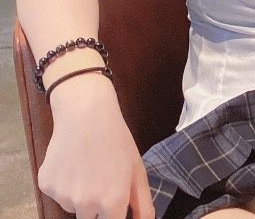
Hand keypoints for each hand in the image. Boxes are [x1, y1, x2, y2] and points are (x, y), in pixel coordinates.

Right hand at [38, 75, 154, 218]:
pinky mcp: (46, 185)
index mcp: (112, 201)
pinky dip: (63, 182)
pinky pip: (57, 193)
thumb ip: (143, 204)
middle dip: (96, 207)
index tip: (112, 202)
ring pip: (73, 207)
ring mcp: (63, 195)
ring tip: (86, 165)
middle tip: (99, 178)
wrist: (85, 111)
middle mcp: (86, 204)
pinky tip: (71, 160)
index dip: (113, 214)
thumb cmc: (115, 138)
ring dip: (79, 194)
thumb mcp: (137, 168)